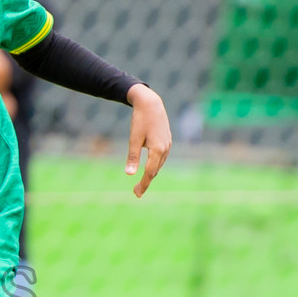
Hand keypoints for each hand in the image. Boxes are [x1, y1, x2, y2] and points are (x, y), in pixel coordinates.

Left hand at [125, 83, 171, 197]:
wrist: (151, 102)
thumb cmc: (140, 120)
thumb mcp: (134, 139)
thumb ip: (133, 157)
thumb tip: (129, 174)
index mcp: (157, 150)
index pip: (150, 173)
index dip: (143, 184)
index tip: (137, 194)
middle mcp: (165, 149)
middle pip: (155, 170)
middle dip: (146, 182)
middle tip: (136, 192)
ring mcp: (168, 144)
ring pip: (159, 164)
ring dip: (151, 174)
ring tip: (142, 182)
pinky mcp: (167, 140)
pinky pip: (162, 157)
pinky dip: (155, 165)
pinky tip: (150, 167)